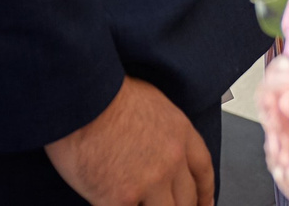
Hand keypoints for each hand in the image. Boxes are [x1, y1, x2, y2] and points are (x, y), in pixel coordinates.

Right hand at [46, 76, 212, 205]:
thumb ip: (163, 131)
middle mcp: (171, 160)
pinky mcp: (121, 198)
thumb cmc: (108, 92)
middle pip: (187, 199)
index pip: (203, 171)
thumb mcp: (152, 102)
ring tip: (138, 204)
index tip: (203, 204)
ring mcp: (149, 182)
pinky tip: (116, 204)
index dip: (204, 193)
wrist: (84, 97)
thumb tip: (158, 147)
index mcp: (180, 134)